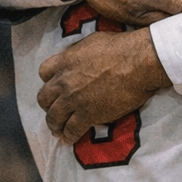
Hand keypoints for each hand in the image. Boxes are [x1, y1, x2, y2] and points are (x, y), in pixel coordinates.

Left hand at [38, 27, 170, 143]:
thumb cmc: (121, 48)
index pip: (44, 72)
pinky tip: (69, 139)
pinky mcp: (87, 115)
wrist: (138, 62)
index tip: (55, 86)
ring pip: (54, 117)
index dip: (49, 80)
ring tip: (58, 130)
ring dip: (55, 125)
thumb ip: (79, 54)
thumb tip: (80, 59)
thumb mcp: (92, 42)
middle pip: (44, 98)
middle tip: (54, 110)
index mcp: (65, 61)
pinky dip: (69, 136)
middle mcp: (64, 81)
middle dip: (48, 105)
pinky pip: (71, 129)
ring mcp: (74, 99)